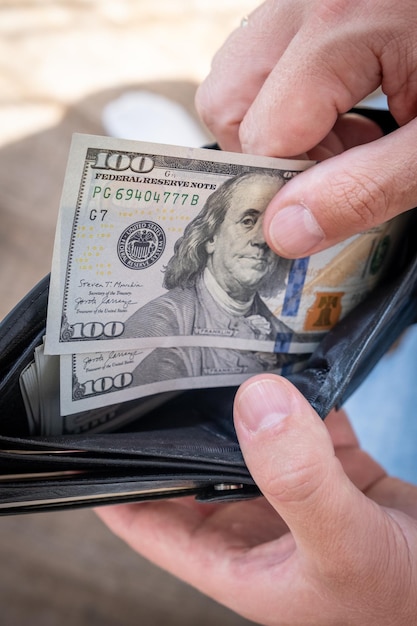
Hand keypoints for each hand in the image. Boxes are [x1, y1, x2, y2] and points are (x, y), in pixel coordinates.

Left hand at [96, 374, 416, 624]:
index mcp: (237, 560)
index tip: (87, 429)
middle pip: (193, 466)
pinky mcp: (327, 470)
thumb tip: (255, 401)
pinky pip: (297, 424)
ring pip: (243, 438)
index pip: (148, 520)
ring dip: (232, 402)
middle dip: (174, 422)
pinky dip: (291, 395)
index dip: (112, 481)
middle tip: (150, 364)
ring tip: (210, 349)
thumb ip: (298, 479)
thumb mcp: (344, 545)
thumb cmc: (403, 596)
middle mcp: (254, 524)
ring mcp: (289, 493)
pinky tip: (283, 363)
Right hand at [195, 0, 416, 256]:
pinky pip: (269, 60)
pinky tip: (348, 111)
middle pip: (228, 99)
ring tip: (347, 141)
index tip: (318, 214)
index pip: (259, 134)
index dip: (282, 188)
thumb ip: (363, 190)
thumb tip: (283, 233)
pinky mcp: (317, 1)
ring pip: (239, 78)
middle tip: (331, 174)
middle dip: (265, 156)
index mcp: (341, 20)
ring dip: (276, 129)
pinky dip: (292, 101)